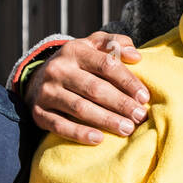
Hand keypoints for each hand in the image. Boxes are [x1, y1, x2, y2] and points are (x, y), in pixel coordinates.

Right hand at [24, 32, 149, 143]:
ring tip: (127, 129)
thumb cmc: (78, 62)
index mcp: (74, 50)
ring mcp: (46, 92)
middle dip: (121, 104)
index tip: (144, 97)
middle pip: (94, 89)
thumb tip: (135, 56)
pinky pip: (60, 125)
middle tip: (139, 116)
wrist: (38, 77)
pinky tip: (99, 139)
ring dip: (106, 120)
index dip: (127, 81)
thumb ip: (115, 43)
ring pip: (79, 108)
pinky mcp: (38, 112)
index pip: (106, 65)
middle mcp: (58, 70)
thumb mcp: (92, 45)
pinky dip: (80, 133)